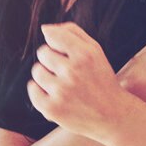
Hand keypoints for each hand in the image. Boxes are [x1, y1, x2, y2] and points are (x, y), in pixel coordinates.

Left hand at [28, 23, 129, 138]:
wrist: (112, 116)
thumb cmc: (101, 79)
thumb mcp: (95, 51)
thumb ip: (72, 33)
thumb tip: (45, 29)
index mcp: (85, 55)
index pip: (52, 35)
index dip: (56, 43)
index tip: (65, 52)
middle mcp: (72, 72)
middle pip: (42, 53)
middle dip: (52, 59)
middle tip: (66, 71)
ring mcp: (61, 92)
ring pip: (37, 71)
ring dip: (46, 75)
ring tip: (62, 84)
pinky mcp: (52, 109)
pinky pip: (32, 90)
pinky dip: (39, 91)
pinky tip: (54, 94)